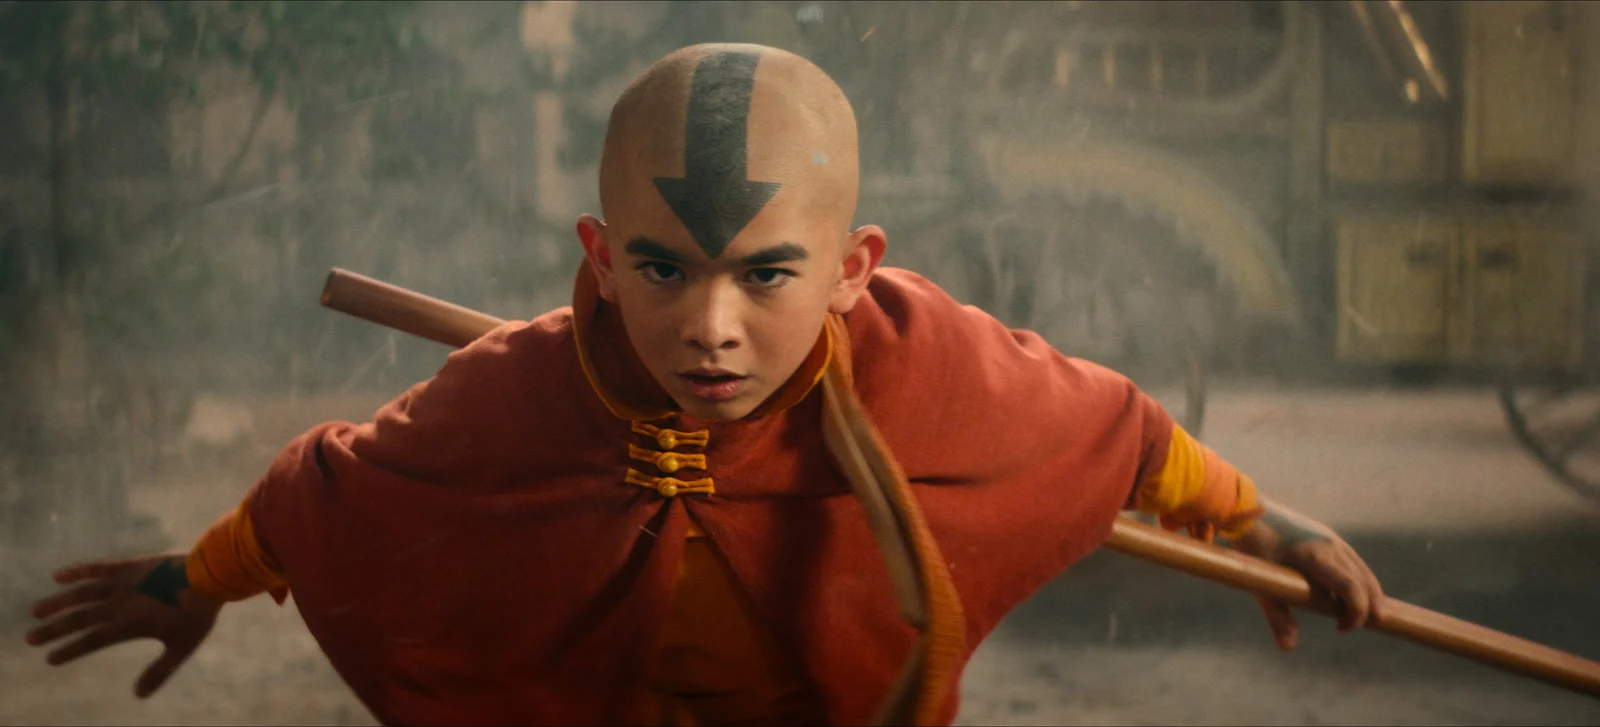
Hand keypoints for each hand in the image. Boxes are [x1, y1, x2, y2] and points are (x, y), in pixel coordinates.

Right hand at [25, 553, 222, 697]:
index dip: (70, 650)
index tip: (51, 658)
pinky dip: (78, 571)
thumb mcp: (180, 647)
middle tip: (30, 638)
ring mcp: (122, 583)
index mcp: (128, 626)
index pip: (91, 641)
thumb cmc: (197, 614)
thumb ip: (159, 671)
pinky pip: (98, 568)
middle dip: (54, 630)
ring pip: (81, 594)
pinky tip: (58, 576)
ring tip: (36, 611)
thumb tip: (139, 695)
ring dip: (58, 603)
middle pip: (79, 619)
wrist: (209, 576)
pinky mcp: (130, 566)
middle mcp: (119, 605)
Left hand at [1232, 501, 1385, 649]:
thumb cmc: (1252, 548)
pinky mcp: (1324, 534)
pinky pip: (1350, 559)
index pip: (1350, 587)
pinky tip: (1352, 591)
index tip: (1344, 628)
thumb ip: (1278, 616)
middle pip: (1363, 578)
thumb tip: (1288, 647)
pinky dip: (1358, 576)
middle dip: (1371, 603)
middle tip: (1371, 624)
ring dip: (1368, 590)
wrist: (1246, 511)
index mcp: (1317, 556)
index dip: (1355, 611)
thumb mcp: (1263, 584)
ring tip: (1368, 612)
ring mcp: (1329, 537)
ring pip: (1360, 567)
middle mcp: (1329, 544)